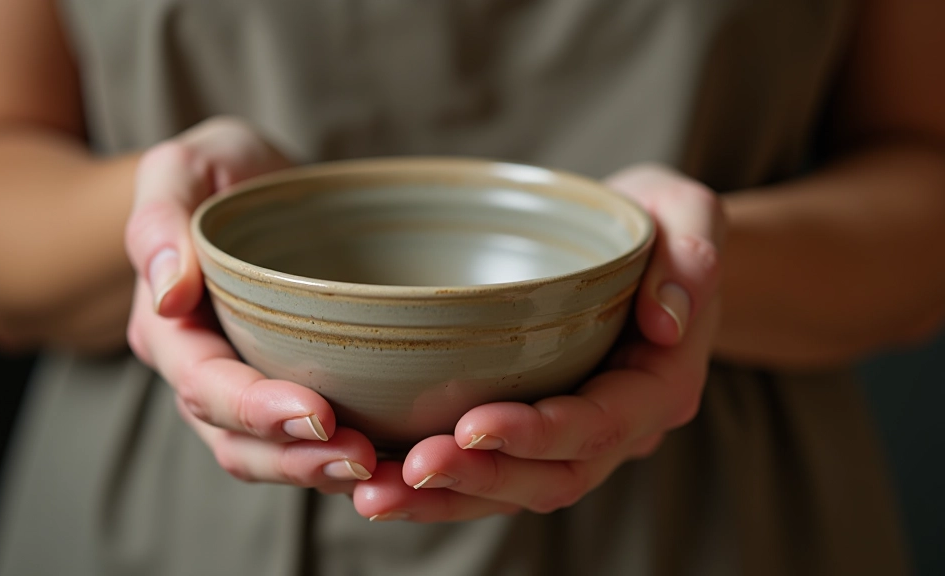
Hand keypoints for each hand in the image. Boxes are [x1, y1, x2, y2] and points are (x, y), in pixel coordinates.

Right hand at [125, 117, 376, 492]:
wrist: (256, 188)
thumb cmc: (219, 174)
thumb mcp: (183, 169)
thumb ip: (160, 221)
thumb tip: (166, 294)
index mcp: (170, 329)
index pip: (204, 384)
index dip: (255, 408)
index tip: (318, 413)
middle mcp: (203, 373)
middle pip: (238, 439)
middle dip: (297, 456)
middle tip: (363, 459)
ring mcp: (247, 389)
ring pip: (272, 456)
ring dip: (322, 473)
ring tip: (382, 473)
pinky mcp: (290, 391)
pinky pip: (309, 442)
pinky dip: (343, 462)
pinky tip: (393, 464)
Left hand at [353, 164, 723, 520]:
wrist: (653, 249)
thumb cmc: (664, 225)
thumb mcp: (687, 214)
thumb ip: (691, 256)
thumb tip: (668, 320)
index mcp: (659, 384)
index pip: (600, 424)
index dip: (538, 434)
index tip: (473, 425)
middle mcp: (621, 426)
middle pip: (552, 477)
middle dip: (479, 481)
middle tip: (406, 473)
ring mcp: (578, 436)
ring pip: (516, 490)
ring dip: (447, 501)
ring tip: (375, 496)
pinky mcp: (540, 431)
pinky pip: (496, 472)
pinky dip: (444, 487)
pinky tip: (383, 480)